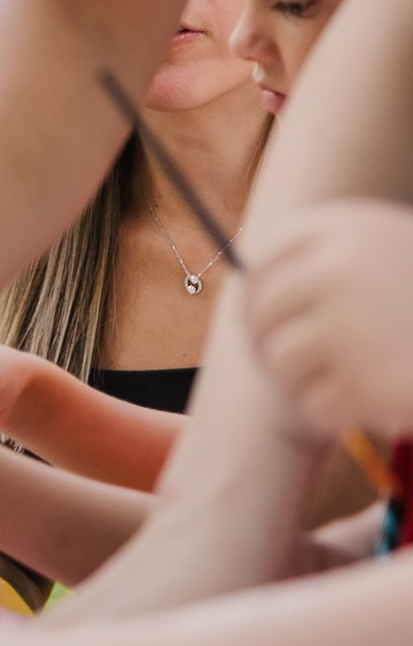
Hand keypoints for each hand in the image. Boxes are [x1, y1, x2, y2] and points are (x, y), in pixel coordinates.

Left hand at [247, 199, 412, 438]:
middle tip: (293, 368)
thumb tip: (247, 282)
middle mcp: (337, 269)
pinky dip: (336, 417)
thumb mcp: (398, 253)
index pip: (264, 260)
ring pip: (281, 362)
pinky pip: (313, 406)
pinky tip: (369, 411)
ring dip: (305, 383)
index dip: (254, 297)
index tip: (258, 321)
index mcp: (346, 228)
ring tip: (346, 387)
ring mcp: (346, 325)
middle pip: (261, 314)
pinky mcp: (360, 380)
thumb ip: (335, 260)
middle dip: (270, 346)